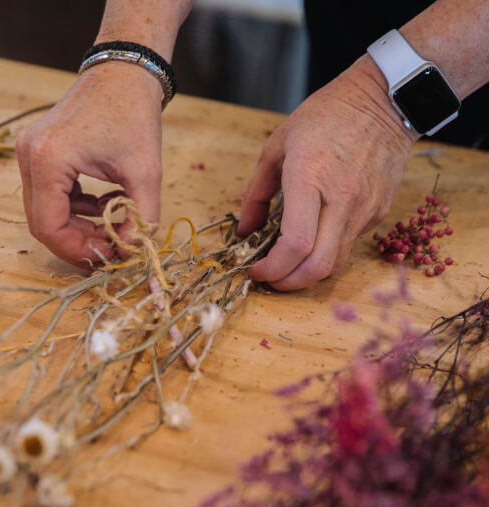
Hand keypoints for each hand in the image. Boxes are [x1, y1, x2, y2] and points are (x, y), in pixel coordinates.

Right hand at [16, 63, 163, 268]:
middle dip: (76, 240)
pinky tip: (103, 203)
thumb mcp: (146, 174)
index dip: (76, 250)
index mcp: (49, 160)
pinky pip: (47, 194)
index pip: (47, 226)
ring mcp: (27, 151)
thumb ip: (141, 219)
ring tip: (112, 223)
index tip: (106, 256)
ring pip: (43, 210)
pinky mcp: (35, 150)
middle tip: (110, 246)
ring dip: (76, 225)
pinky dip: (74, 207)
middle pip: (41, 221)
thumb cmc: (134, 114)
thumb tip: (130, 255)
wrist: (123, 71)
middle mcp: (28, 155)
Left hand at [237, 56, 416, 289]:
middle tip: (270, 278)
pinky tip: (312, 239)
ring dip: (307, 273)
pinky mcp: (379, 212)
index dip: (272, 268)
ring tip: (286, 264)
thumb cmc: (325, 117)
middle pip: (318, 267)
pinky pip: (348, 244)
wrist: (384, 101)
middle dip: (288, 283)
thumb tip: (244, 232)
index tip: (254, 269)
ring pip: (335, 263)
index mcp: (310, 178)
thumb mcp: (276, 147)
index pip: (296, 244)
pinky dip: (325, 251)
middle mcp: (342, 199)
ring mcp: (365, 208)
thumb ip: (255, 194)